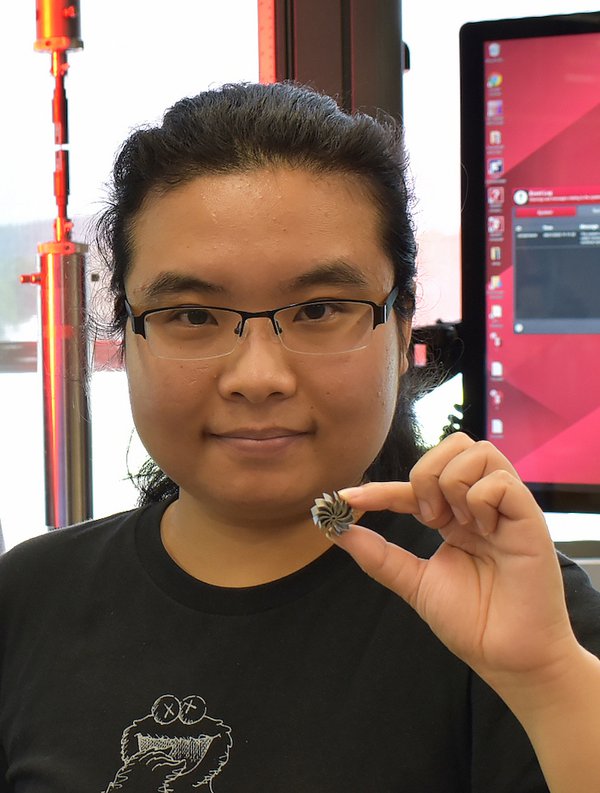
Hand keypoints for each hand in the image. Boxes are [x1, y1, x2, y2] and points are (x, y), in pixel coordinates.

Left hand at [336, 433, 579, 688]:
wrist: (507, 659)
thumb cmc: (472, 622)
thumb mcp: (415, 582)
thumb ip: (379, 555)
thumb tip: (337, 531)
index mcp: (457, 515)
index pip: (416, 483)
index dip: (380, 488)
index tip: (347, 499)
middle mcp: (482, 505)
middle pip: (455, 444)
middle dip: (425, 473)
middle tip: (426, 518)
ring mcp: (507, 509)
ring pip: (477, 451)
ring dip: (452, 483)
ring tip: (457, 524)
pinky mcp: (530, 519)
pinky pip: (501, 482)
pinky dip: (481, 500)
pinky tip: (483, 531)